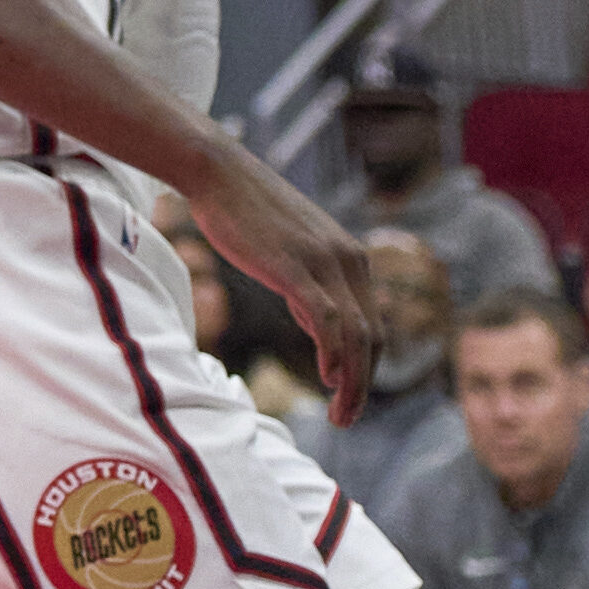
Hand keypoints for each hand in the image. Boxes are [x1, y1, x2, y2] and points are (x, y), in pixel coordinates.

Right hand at [191, 143, 384, 417]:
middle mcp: (349, 260)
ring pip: (355, 336)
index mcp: (350, 257)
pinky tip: (327, 377)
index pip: (370, 325)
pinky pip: (328, 321)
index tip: (345, 393)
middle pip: (371, 337)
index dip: (364, 365)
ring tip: (339, 414)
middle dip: (363, 384)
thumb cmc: (243, 208)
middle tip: (346, 418)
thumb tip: (317, 322)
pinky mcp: (298, 267)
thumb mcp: (287, 250)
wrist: (216, 170)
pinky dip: (333, 354)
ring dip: (352, 382)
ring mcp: (325, 263)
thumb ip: (309, 284)